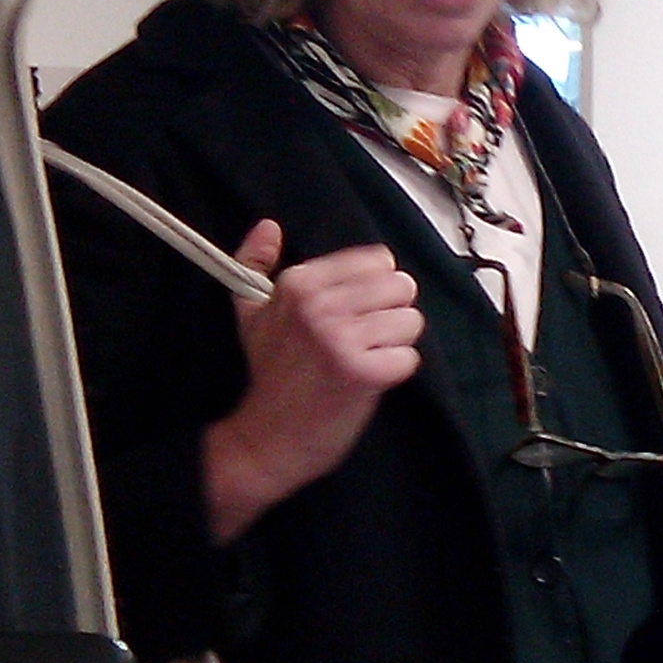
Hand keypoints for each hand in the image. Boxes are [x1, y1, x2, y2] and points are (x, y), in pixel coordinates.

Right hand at [202, 223, 417, 542]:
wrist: (269, 437)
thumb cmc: (269, 372)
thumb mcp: (251, 312)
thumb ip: (255, 263)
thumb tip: (268, 225)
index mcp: (298, 282)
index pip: (378, 260)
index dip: (374, 288)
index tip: (351, 312)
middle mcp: (319, 304)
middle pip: (401, 286)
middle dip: (390, 313)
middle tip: (363, 338)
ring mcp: (341, 338)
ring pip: (411, 320)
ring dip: (395, 343)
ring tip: (365, 358)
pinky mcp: (363, 372)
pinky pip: (410, 357)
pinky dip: (395, 371)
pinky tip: (368, 380)